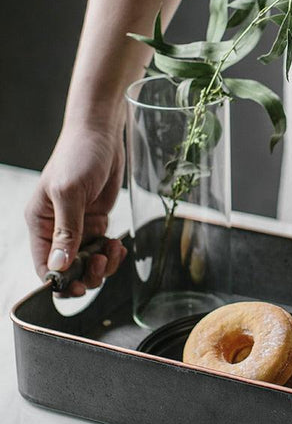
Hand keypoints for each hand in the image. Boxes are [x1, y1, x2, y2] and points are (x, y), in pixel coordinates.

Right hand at [25, 123, 127, 296]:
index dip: (60, 282)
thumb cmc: (78, 157)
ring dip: (105, 264)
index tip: (80, 287)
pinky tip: (119, 245)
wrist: (101, 136)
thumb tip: (59, 266)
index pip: (44, 265)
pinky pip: (104, 250)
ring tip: (114, 249)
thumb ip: (66, 232)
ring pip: (90, 263)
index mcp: (39, 223)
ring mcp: (79, 228)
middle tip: (103, 261)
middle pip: (70, 270)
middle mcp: (56, 230)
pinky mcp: (97, 223)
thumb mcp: (69, 194)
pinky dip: (113, 253)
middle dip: (88, 274)